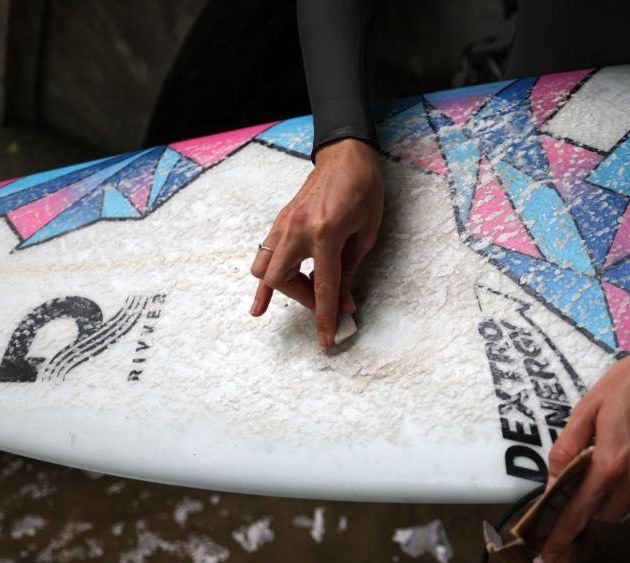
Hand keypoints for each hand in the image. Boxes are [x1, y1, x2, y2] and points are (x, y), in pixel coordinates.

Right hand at [249, 138, 383, 346]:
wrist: (346, 155)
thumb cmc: (364, 189)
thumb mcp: (367, 232)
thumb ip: (351, 269)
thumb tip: (343, 302)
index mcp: (325, 233)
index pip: (323, 286)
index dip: (324, 317)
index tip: (326, 340)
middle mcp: (298, 230)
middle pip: (281, 280)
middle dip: (303, 300)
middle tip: (325, 304)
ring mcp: (284, 224)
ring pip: (263, 269)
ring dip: (281, 288)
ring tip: (298, 299)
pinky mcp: (280, 221)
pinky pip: (264, 253)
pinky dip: (266, 275)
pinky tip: (262, 298)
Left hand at [539, 337, 629, 562]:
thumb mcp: (589, 405)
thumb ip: (568, 446)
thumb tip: (554, 479)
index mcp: (610, 459)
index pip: (580, 509)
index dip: (562, 535)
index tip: (549, 557)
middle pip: (607, 514)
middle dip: (595, 502)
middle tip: (597, 475)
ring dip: (624, 501)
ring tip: (626, 471)